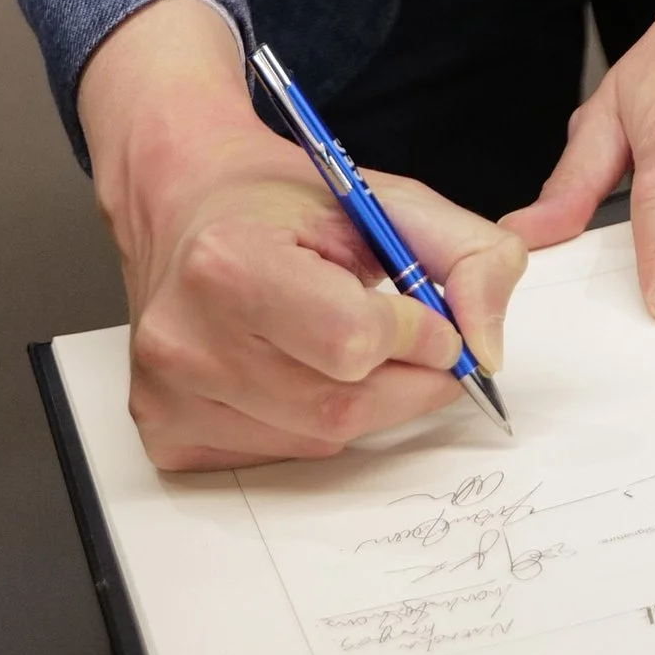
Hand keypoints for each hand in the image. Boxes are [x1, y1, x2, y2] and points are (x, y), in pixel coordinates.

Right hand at [77, 0, 525, 469]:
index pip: (352, 340)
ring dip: (367, 403)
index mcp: (227, 261)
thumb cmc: (282, 202)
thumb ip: (469, 255)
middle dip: (407, 381)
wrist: (186, 204)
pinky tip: (306, 369)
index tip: (434, 319)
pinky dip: (318, 423)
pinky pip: (280, 455)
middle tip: (425, 347)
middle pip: (340, 403)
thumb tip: (487, 347)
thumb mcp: (386, 198)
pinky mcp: (166, 435)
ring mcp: (168, 396)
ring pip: (316, 439)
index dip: (416, 334)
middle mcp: (184, 337)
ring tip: (358, 346)